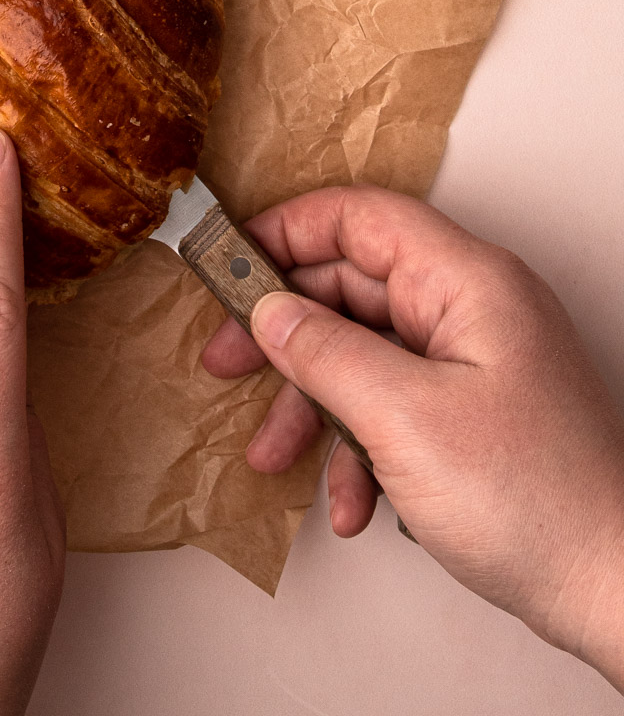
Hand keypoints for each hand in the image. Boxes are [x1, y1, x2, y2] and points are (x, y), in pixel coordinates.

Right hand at [202, 186, 623, 688]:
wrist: (613, 592)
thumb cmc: (540, 504)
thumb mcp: (405, 421)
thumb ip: (326, 354)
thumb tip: (271, 312)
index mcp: (467, 282)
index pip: (360, 218)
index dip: (286, 231)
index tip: (228, 263)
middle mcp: (472, 309)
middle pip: (352, 288)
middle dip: (284, 335)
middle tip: (226, 362)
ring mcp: (475, 361)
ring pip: (364, 353)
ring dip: (313, 405)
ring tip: (274, 454)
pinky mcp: (474, 411)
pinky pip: (393, 404)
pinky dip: (358, 447)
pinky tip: (352, 501)